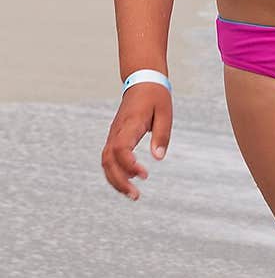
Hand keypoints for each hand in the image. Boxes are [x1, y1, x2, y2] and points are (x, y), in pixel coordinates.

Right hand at [101, 84, 172, 200]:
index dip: (129, 165)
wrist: (142, 81)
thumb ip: (162, 135)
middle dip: (119, 181)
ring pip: (105, 161)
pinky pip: (109, 158)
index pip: (121, 148)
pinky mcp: (115, 137)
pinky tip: (128, 181)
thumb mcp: (165, 113)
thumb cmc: (155, 96)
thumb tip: (158, 157)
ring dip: (115, 180)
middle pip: (108, 160)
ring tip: (132, 194)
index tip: (144, 175)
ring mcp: (113, 134)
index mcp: (130, 123)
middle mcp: (117, 131)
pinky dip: (115, 172)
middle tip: (135, 195)